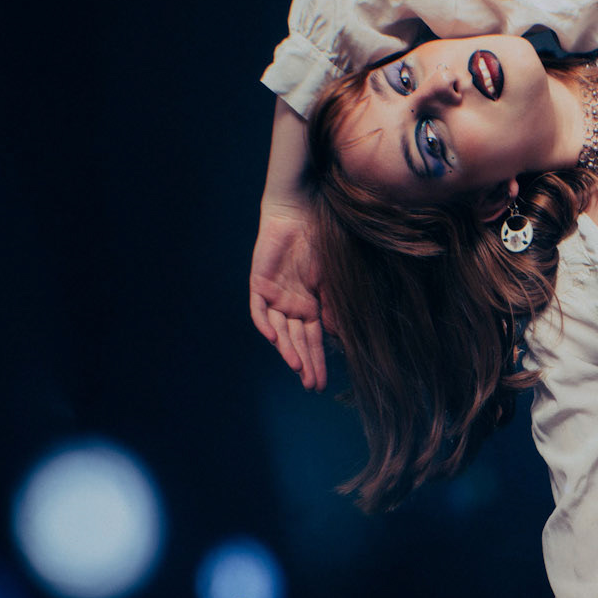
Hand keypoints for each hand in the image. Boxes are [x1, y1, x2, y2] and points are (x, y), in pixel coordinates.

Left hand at [249, 200, 328, 391]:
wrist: (301, 212)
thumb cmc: (320, 242)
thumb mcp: (331, 280)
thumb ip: (332, 308)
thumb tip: (338, 338)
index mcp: (308, 306)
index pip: (312, 341)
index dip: (316, 361)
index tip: (321, 383)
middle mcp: (290, 306)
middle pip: (296, 341)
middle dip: (303, 363)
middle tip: (310, 385)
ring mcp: (274, 296)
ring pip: (278, 331)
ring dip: (287, 349)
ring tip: (297, 367)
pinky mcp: (259, 284)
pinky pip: (259, 311)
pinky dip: (265, 325)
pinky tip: (276, 339)